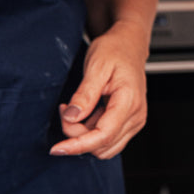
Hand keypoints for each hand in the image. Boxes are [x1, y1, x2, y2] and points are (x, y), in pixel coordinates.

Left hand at [51, 21, 148, 159]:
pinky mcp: (129, 122)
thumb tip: (72, 117)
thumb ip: (85, 94)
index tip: (58, 148)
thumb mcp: (96, 66)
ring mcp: (134, 120)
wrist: (129, 45)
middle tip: (66, 110)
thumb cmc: (115, 51)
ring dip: (84, 135)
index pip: (104, 135)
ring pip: (104, 147)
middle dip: (77, 135)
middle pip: (102, 145)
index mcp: (129, 101)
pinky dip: (91, 131)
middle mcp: (136, 116)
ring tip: (76, 109)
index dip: (79, 145)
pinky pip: (107, 139)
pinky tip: (86, 112)